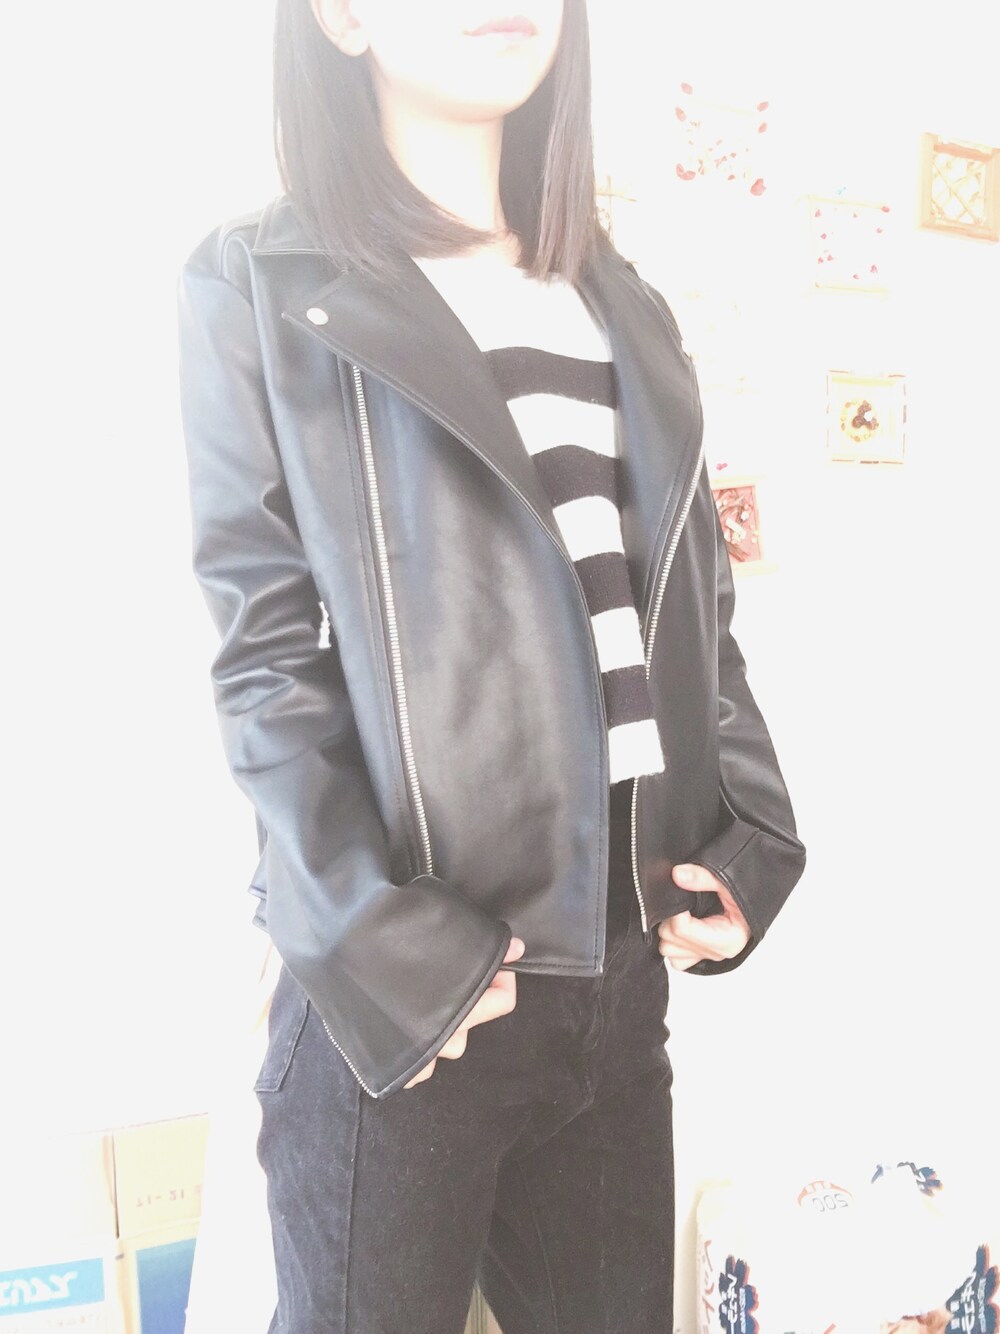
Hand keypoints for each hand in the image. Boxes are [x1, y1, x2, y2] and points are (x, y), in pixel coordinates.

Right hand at [403, 935, 525, 1088]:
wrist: (338, 943)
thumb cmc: (397, 929)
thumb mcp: (448, 922)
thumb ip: (482, 941)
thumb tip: (517, 948)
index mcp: (464, 1003)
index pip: (505, 1002)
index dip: (503, 976)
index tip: (492, 959)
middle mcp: (446, 1033)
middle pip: (476, 1022)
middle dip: (472, 996)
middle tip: (455, 969)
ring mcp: (419, 1052)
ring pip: (448, 1048)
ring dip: (445, 1026)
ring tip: (427, 996)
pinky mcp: (391, 1062)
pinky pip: (417, 1071)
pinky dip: (418, 1056)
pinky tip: (407, 1027)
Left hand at [656, 864, 750, 970]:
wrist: (756, 905)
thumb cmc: (748, 898)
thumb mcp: (730, 882)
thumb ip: (704, 877)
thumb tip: (678, 875)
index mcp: (727, 939)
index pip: (682, 929)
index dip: (676, 910)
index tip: (681, 896)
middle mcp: (717, 953)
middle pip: (671, 940)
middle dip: (671, 919)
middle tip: (684, 905)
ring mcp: (708, 957)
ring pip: (669, 950)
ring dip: (670, 931)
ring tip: (684, 915)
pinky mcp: (701, 958)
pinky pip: (675, 960)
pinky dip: (674, 944)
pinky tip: (683, 927)